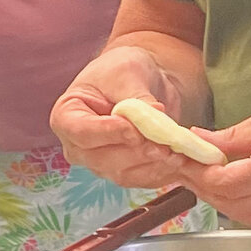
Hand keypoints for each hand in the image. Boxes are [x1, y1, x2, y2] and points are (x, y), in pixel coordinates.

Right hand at [53, 46, 209, 186]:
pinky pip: (144, 179)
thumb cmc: (121, 71)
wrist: (139, 81)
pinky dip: (165, 172)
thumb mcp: (126, 73)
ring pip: (125, 174)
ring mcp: (101, 164)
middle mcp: (79, 147)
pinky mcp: (126, 172)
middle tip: (163, 144)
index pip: (81, 132)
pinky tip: (183, 161)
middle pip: (103, 159)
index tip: (133, 130)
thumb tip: (155, 114)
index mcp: (67, 117)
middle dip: (136, 153)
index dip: (107, 134)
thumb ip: (136, 97)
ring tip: (178, 152)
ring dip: (153, 166)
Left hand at [181, 79, 250, 225]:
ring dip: (224, 201)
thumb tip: (200, 139)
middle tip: (189, 172)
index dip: (201, 174)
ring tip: (208, 180)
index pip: (228, 181)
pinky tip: (236, 186)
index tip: (185, 161)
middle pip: (234, 205)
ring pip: (248, 216)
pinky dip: (246, 205)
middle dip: (206, 191)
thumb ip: (237, 133)